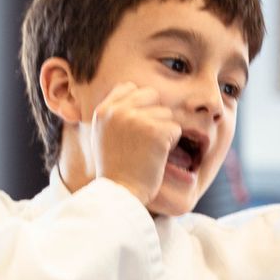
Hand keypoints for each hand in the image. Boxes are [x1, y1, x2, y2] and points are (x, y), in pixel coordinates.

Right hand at [90, 81, 182, 207]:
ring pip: (166, 113)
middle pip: (152, 95)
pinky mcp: (156, 132)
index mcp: (103, 110)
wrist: (120, 193)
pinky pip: (176, 129)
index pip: (129, 87)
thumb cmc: (115, 168)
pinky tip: (157, 157)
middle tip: (148, 139)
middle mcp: (118, 110)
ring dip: (164, 132)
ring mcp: (137, 119)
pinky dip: (172, 144)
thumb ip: (114, 114)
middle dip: (155, 115)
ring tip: (149, 152)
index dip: (140, 103)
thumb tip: (132, 91)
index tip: (139, 124)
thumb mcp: (103, 135)